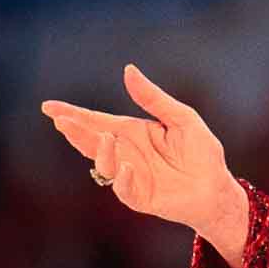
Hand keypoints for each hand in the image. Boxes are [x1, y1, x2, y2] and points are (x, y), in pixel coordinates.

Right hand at [41, 64, 246, 256]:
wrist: (219, 188)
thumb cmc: (202, 153)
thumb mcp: (181, 118)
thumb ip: (153, 98)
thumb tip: (128, 70)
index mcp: (132, 132)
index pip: (97, 121)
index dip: (73, 114)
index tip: (48, 107)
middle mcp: (126, 154)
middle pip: (93, 141)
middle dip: (75, 131)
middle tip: (61, 120)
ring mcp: (130, 176)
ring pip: (104, 165)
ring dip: (101, 152)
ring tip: (106, 137)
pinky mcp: (141, 197)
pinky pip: (124, 190)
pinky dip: (122, 180)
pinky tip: (126, 168)